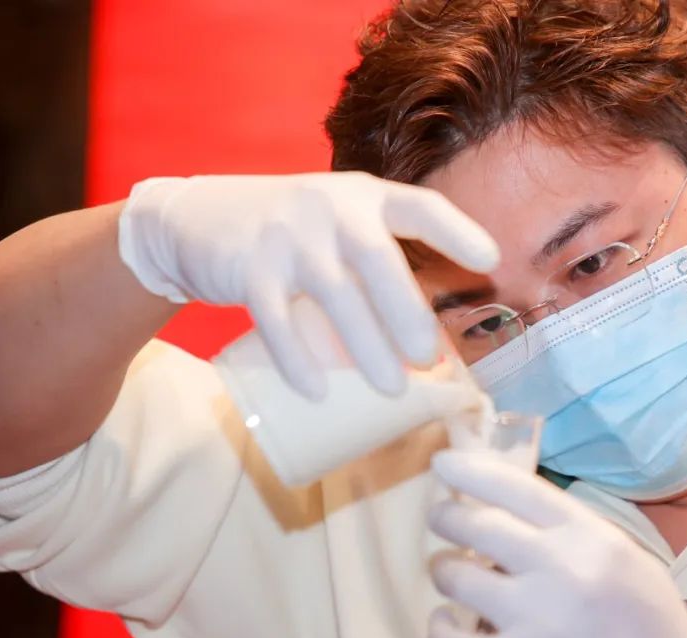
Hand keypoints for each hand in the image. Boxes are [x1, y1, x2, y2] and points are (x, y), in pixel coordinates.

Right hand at [118, 173, 497, 397]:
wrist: (195, 218)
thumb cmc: (291, 234)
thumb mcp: (337, 228)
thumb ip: (377, 268)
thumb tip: (431, 345)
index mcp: (365, 197)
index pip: (420, 207)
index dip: (457, 231)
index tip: (491, 261)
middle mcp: (331, 207)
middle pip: (378, 257)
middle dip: (407, 311)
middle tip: (428, 358)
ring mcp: (287, 234)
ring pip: (334, 292)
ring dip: (365, 345)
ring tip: (392, 388)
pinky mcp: (248, 264)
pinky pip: (276, 317)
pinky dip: (297, 357)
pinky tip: (317, 390)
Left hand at [427, 450, 686, 637]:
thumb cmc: (652, 625)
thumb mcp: (624, 558)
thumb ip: (572, 530)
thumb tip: (509, 505)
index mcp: (589, 536)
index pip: (515, 487)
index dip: (471, 470)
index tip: (444, 462)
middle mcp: (559, 567)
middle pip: (475, 525)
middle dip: (446, 516)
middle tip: (441, 518)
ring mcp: (534, 618)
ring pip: (455, 576)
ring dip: (443, 569)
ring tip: (449, 572)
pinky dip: (440, 626)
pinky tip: (447, 620)